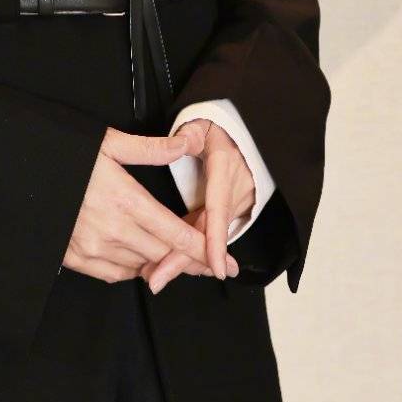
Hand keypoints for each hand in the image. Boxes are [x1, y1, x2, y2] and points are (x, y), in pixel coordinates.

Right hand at [61, 126, 239, 284]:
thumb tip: (186, 144)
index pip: (175, 234)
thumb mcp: (107, 142)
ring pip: (142, 267)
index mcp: (126, 200)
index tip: (223, 260)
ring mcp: (94, 248)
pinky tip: (139, 258)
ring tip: (174, 257)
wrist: (21, 176)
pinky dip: (132, 269)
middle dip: (188, 259)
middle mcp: (113, 230)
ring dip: (160, 263)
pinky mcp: (76, 259)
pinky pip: (116, 274)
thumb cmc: (65, 156)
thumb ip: (150, 148)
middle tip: (209, 262)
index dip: (203, 250)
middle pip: (164, 255)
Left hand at [142, 117, 255, 293]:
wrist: (245, 132)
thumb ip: (192, 133)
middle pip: (210, 232)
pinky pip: (210, 230)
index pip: (219, 209)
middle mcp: (234, 191)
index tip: (214, 267)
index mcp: (225, 169)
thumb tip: (182, 143)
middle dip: (184, 258)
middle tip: (157, 279)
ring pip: (209, 235)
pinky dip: (192, 246)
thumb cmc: (221, 127)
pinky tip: (171, 261)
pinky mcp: (230, 210)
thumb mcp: (205, 122)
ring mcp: (235, 202)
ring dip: (185, 256)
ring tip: (156, 275)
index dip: (216, 240)